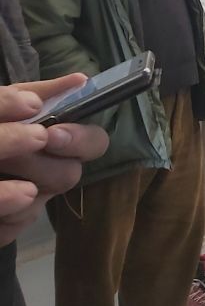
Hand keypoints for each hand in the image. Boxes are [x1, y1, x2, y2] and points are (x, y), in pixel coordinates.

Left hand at [0, 75, 107, 245]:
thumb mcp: (3, 103)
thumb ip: (39, 92)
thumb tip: (81, 80)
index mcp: (57, 138)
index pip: (95, 142)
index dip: (80, 140)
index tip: (51, 134)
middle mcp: (49, 169)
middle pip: (70, 174)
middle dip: (36, 163)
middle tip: (12, 154)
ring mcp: (28, 200)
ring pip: (37, 202)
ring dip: (10, 186)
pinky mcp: (8, 224)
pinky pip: (11, 225)